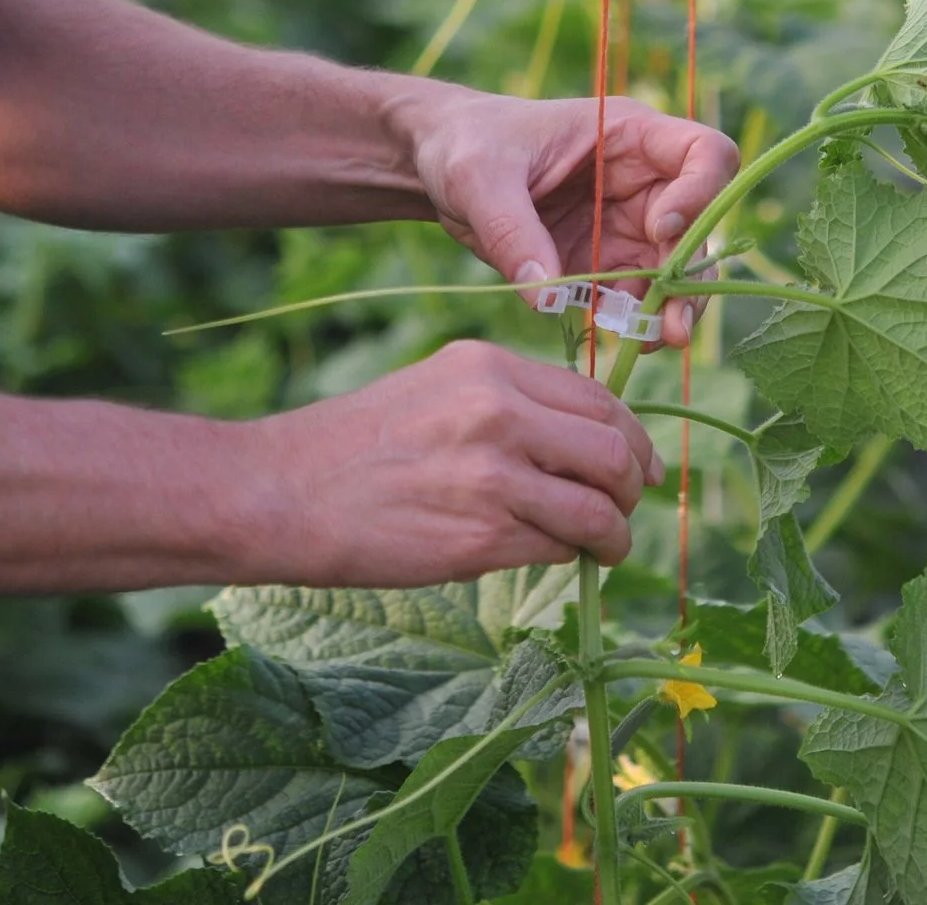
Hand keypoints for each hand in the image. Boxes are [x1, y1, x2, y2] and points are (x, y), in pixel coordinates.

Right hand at [245, 340, 662, 584]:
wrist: (283, 492)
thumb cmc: (354, 446)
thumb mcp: (435, 388)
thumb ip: (507, 403)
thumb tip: (581, 441)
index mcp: (490, 367)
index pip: (596, 399)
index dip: (632, 437)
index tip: (642, 464)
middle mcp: (501, 411)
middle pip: (614, 450)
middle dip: (633, 486)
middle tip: (628, 509)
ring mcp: (494, 475)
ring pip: (597, 508)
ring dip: (613, 534)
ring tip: (603, 547)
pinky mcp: (482, 536)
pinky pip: (558, 548)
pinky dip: (569, 557)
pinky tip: (557, 559)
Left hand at [402, 90, 739, 345]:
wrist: (437, 165)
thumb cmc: (464, 144)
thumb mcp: (478, 178)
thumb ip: (512, 232)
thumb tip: (546, 298)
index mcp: (628, 135)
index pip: (705, 154)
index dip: (699, 194)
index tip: (659, 228)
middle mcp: (641, 181)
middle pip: (698, 227)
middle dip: (690, 276)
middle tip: (674, 326)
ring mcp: (625, 225)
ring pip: (675, 271)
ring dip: (670, 308)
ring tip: (651, 344)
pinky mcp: (602, 263)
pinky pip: (634, 296)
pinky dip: (633, 321)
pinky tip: (621, 344)